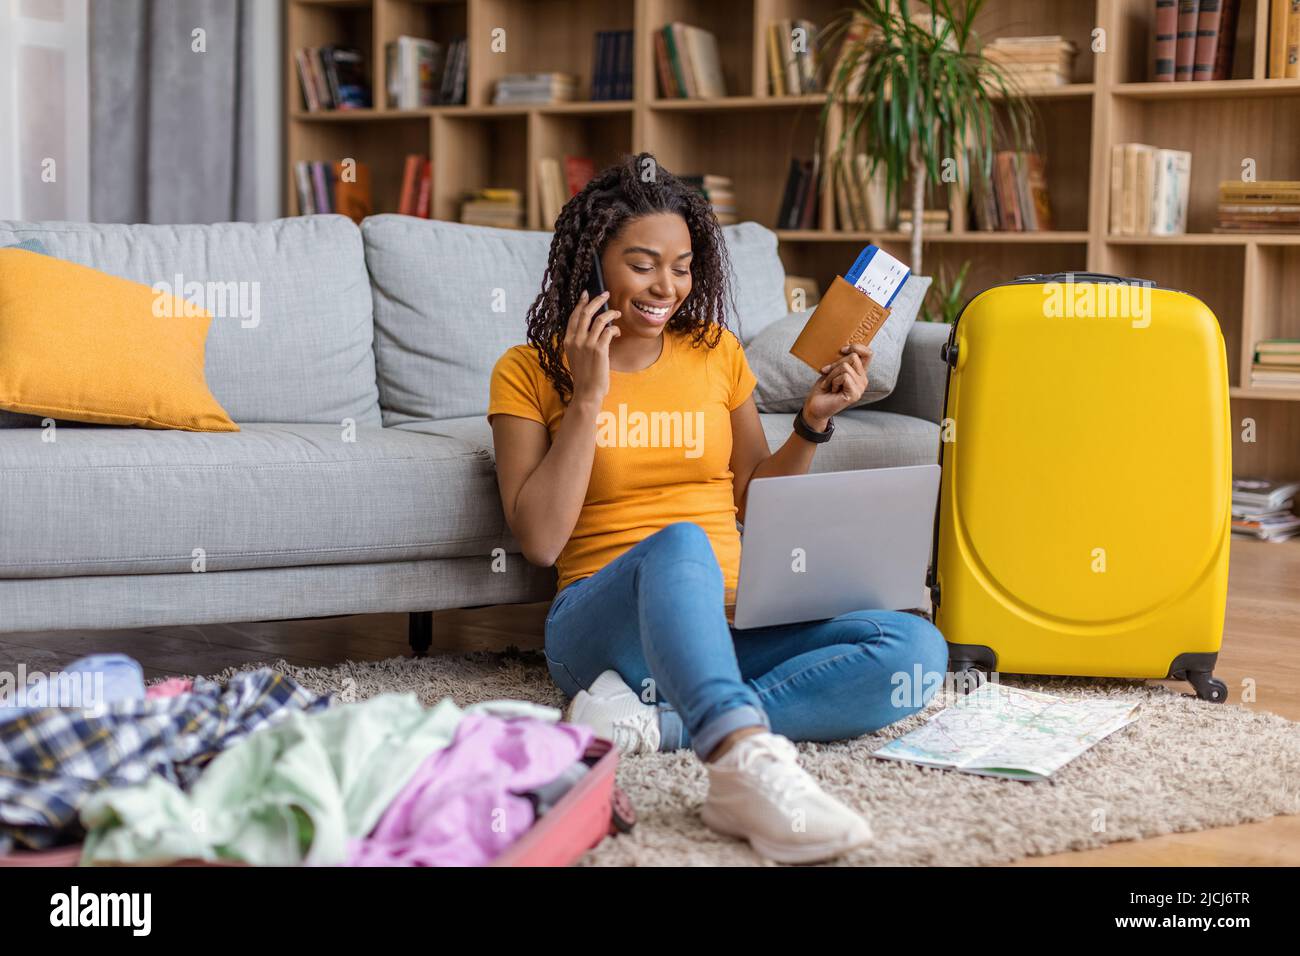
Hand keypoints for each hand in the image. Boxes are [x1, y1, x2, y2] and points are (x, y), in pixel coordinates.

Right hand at [564, 290, 621, 404]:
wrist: (587, 392)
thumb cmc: (584, 376)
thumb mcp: (575, 357)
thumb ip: (579, 343)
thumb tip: (590, 329)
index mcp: (568, 341)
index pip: (574, 316)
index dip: (581, 303)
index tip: (587, 294)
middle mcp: (576, 340)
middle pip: (586, 312)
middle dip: (597, 300)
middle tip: (606, 293)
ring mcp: (587, 344)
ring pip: (600, 319)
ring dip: (610, 313)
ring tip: (617, 313)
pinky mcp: (599, 349)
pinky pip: (609, 331)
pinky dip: (615, 329)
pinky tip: (617, 332)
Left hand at [803, 343, 870, 426]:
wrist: (815, 405)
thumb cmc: (823, 387)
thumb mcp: (832, 369)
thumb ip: (841, 360)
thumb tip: (843, 349)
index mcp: (859, 372)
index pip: (868, 353)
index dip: (857, 347)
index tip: (842, 350)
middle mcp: (863, 379)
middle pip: (853, 357)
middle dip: (835, 364)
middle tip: (827, 375)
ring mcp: (860, 387)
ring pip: (846, 367)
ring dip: (832, 375)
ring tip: (829, 384)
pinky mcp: (855, 394)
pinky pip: (844, 377)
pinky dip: (833, 381)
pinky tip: (833, 389)